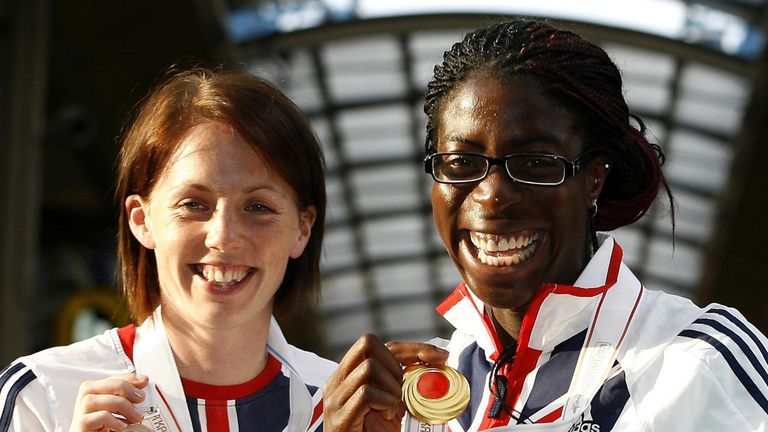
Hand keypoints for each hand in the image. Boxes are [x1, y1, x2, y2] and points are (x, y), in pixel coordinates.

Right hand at [69, 373, 148, 431]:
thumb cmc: (108, 425)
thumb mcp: (119, 408)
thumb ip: (127, 395)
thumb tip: (142, 381)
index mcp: (94, 392)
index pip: (110, 378)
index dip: (128, 378)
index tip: (144, 382)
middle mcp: (84, 399)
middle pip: (101, 385)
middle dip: (125, 388)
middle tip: (140, 398)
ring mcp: (80, 413)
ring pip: (95, 400)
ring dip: (121, 405)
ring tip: (136, 417)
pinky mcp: (81, 425)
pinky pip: (95, 417)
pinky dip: (112, 419)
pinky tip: (121, 425)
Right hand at [323, 335, 448, 431]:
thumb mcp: (392, 401)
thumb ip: (402, 380)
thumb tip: (438, 358)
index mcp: (347, 374)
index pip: (376, 342)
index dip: (411, 347)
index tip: (440, 356)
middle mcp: (337, 381)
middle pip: (367, 342)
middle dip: (395, 363)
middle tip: (402, 390)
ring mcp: (336, 399)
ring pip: (369, 367)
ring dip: (392, 387)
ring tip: (394, 407)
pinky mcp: (340, 418)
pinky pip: (366, 394)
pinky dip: (386, 402)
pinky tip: (387, 416)